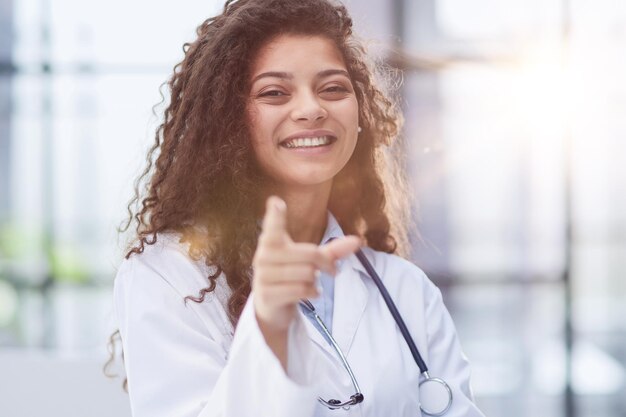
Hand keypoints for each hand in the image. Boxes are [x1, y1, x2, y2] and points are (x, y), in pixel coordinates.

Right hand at [252, 196, 360, 334]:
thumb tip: (357, 241)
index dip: (276, 215)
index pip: (273, 226)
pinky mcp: (267, 295)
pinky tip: (309, 293)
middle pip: (311, 254)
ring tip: (309, 282)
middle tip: (329, 271)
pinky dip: (312, 292)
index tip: (277, 202)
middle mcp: (263, 256)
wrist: (271, 308)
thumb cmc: (291, 277)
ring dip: (315, 281)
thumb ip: (331, 250)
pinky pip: (302, 290)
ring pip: (308, 273)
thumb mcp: (309, 261)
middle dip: (326, 264)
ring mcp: (263, 276)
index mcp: (271, 241)